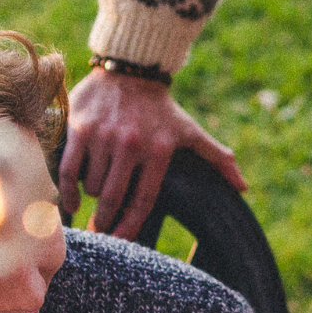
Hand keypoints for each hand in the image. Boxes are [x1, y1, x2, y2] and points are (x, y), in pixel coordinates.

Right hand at [58, 68, 244, 238]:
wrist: (130, 72)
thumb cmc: (162, 110)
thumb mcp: (191, 132)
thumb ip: (218, 159)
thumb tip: (242, 186)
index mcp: (159, 151)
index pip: (144, 199)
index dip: (132, 224)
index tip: (123, 240)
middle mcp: (131, 145)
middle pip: (114, 198)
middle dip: (107, 220)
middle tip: (103, 231)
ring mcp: (104, 137)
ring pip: (93, 185)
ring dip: (93, 197)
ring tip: (97, 197)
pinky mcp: (80, 129)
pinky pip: (69, 168)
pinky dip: (68, 189)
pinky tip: (72, 201)